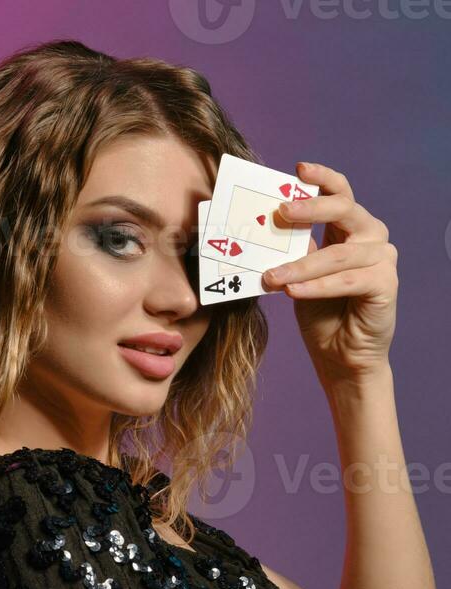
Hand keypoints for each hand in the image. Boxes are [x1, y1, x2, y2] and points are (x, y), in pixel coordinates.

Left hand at [261, 162, 397, 385]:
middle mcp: (370, 237)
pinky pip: (346, 280)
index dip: (322, 177)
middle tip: (280, 212)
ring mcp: (381, 259)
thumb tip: (266, 225)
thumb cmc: (321, 313)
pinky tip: (293, 292)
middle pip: (344, 209)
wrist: (340, 355)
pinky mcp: (386, 284)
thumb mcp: (299, 275)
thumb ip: (293, 249)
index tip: (298, 170)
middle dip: (310, 208)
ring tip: (272, 277)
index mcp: (349, 228)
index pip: (340, 192)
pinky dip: (317, 286)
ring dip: (301, 266)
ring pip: (338, 254)